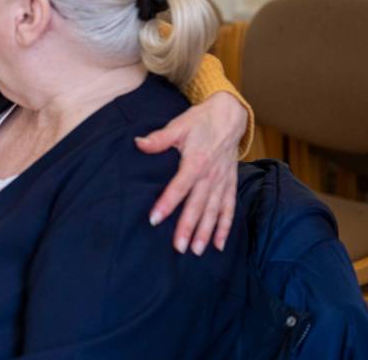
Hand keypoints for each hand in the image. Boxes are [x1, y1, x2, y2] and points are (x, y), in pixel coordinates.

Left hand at [135, 91, 245, 254]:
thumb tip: (138, 143)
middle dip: (188, 227)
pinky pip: (229, 208)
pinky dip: (225, 226)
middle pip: (198, 205)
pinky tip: (219, 244)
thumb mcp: (178, 125)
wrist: (229, 116)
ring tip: (197, 251)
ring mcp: (222, 181)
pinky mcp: (230, 184)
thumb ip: (159, 138)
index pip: (179, 186)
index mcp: (196, 161)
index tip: (154, 219)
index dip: (167, 202)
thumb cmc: (200, 122)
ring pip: (214, 211)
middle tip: (179, 247)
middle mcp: (211, 175)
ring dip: (206, 232)